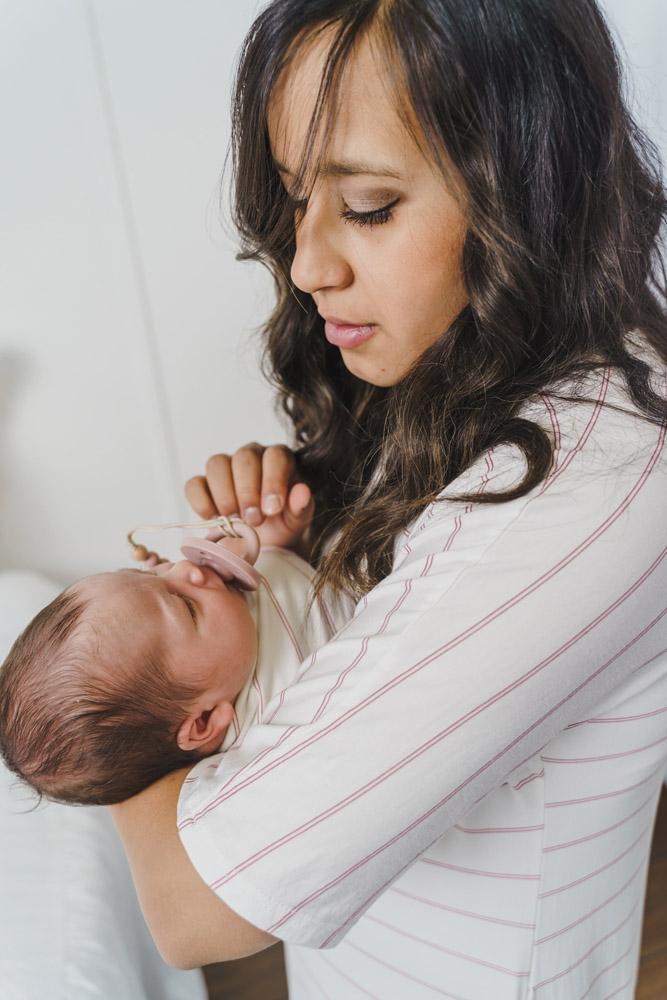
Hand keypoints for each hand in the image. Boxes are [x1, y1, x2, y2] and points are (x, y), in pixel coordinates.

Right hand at [184, 443, 314, 555]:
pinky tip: (214, 519)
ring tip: (235, 521)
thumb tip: (303, 492)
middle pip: (244, 458)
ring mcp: (225, 467)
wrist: (261, 541)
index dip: (273, 481)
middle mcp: (251, 456)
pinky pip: (194, 484)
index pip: (275, 456)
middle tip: (254, 520)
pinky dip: (201, 502)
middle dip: (247, 491)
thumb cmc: (282, 522)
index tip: (272, 509)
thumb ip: (301, 506)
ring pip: (216, 464)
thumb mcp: (297, 519)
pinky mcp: (203, 484)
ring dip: (224, 495)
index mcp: (278, 459)